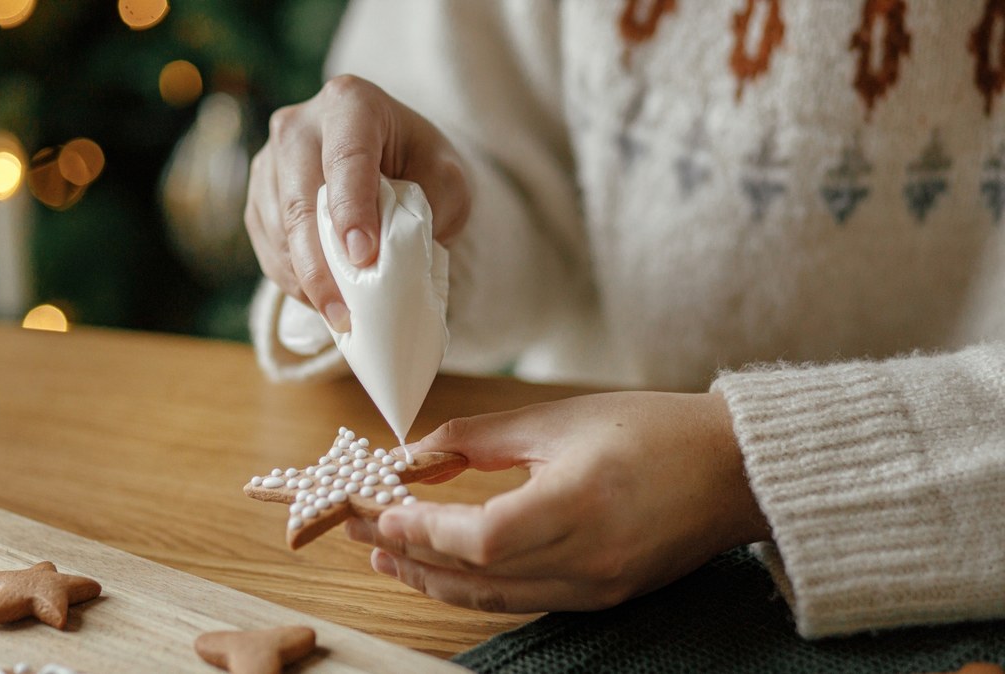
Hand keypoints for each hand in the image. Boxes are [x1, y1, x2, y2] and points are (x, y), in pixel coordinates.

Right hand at [245, 75, 469, 332]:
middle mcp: (298, 125)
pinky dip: (293, 279)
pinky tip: (321, 300)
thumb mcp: (448, 179)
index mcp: (351, 103)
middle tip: (345, 314)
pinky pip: (268, 245)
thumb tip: (390, 255)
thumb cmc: (422, 167)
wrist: (392, 159)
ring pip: (277, 229)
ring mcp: (270, 160)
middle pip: (299, 200)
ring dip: (305, 279)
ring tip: (340, 317)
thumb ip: (430, 205)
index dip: (352, 210)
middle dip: (320, 264)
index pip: (346, 158)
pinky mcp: (259, 195)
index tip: (364, 257)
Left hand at [346, 391, 771, 612]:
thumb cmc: (653, 430)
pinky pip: (524, 600)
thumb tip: (413, 455)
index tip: (377, 510)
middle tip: (358, 530)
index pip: (481, 539)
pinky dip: (477, 587)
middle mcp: (589, 559)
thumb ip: (477, 439)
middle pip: (478, 576)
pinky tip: (445, 570)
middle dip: (409, 555)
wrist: (735, 469)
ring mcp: (598, 586)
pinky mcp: (604, 597)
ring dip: (435, 579)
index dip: (423, 531)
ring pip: (495, 598)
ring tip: (386, 556)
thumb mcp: (557, 419)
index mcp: (581, 504)